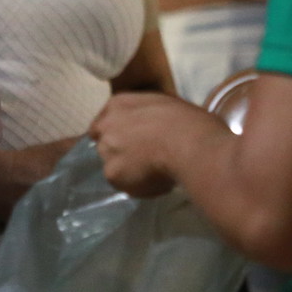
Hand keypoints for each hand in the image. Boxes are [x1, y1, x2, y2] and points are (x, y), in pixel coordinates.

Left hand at [90, 91, 225, 197]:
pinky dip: (140, 187)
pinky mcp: (113, 175)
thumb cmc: (187, 120)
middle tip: (144, 158)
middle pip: (105, 145)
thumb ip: (148, 117)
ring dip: (129, 171)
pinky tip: (158, 181)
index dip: (116, 133)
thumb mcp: (165, 106)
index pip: (103, 122)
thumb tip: (152, 130)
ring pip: (114, 166)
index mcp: (119, 104)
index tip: (130, 142)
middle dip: (121, 153)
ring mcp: (107, 151)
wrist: (188, 142)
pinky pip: (126, 185)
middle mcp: (106, 126)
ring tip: (154, 172)